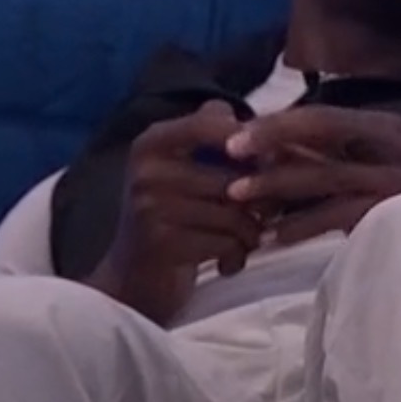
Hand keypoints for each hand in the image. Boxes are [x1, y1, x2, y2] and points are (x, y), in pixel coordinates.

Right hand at [91, 100, 263, 321]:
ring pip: (235, 215)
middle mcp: (147, 170)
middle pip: (236, 178)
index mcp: (151, 143)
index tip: (267, 163)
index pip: (210, 122)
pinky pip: (226, 243)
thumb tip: (265, 126)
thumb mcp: (183, 169)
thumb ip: (215, 139)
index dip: (251, 142)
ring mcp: (150, 207)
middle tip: (263, 216)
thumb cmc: (172, 218)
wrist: (133, 279)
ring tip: (244, 241)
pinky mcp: (160, 244)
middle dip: (262, 202)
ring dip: (251, 234)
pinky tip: (227, 261)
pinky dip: (236, 256)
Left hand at [222, 106, 400, 247]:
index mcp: (382, 126)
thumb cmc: (381, 200)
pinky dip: (302, 224)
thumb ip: (313, 152)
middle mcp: (393, 146)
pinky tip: (275, 235)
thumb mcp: (352, 166)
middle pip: (325, 130)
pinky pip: (337, 214)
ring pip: (327, 174)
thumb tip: (252, 142)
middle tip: (229, 157)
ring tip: (240, 196)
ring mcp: (396, 180)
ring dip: (277, 185)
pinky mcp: (392, 213)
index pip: (321, 115)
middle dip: (272, 139)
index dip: (275, 124)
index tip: (234, 139)